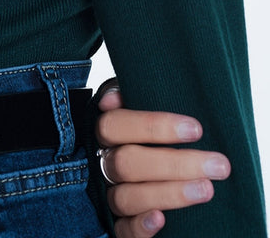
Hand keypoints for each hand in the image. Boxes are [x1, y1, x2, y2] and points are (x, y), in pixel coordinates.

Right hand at [94, 80, 230, 237]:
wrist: (132, 164)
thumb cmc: (137, 133)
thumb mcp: (129, 107)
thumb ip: (123, 95)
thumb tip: (112, 99)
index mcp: (102, 133)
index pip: (116, 125)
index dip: (154, 126)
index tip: (196, 129)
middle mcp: (100, 163)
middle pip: (127, 163)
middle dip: (175, 164)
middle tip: (217, 165)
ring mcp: (106, 195)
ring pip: (126, 197)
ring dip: (168, 194)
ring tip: (206, 189)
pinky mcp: (116, 224)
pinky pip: (121, 230)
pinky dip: (141, 225)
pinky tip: (162, 220)